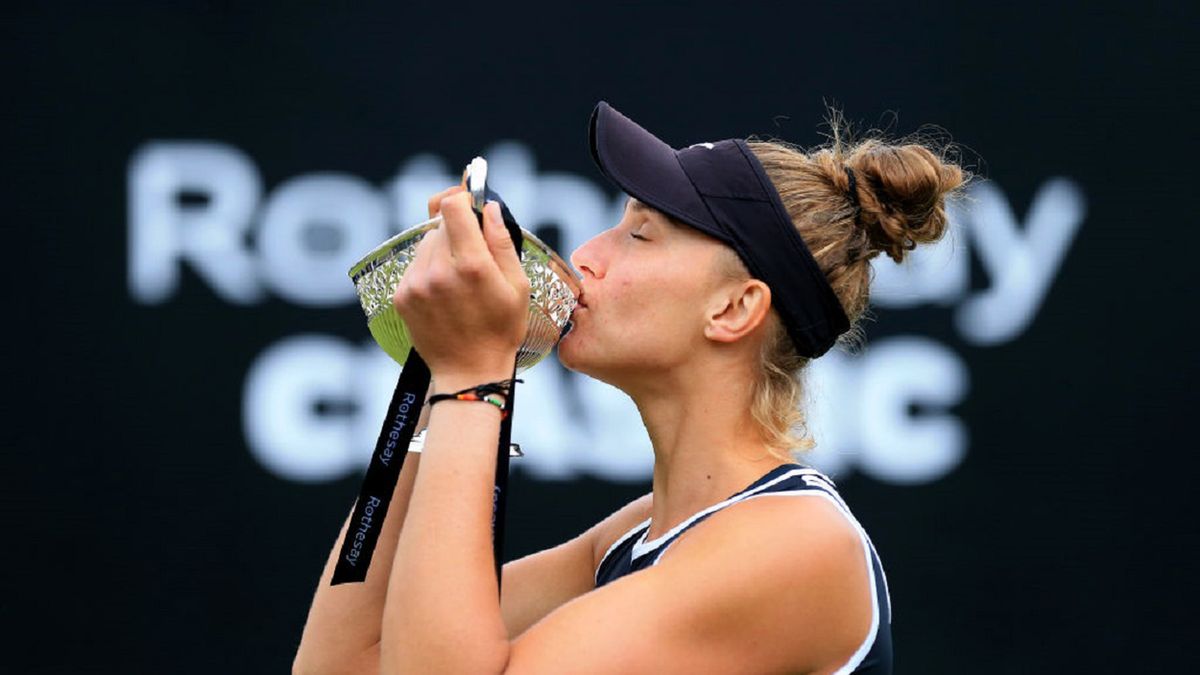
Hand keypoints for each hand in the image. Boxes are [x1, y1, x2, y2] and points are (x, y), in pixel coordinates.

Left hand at [392, 187, 529, 383]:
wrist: (469, 372)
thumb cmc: (500, 330)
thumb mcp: (517, 286)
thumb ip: (501, 241)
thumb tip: (489, 208)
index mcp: (470, 265)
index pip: (452, 207)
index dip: (462, 199)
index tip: (471, 204)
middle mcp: (438, 270)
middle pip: (441, 224)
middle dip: (458, 231)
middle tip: (474, 254)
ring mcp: (415, 283)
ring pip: (426, 243)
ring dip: (442, 250)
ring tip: (460, 280)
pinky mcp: (401, 295)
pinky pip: (415, 265)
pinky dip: (429, 270)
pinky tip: (445, 293)